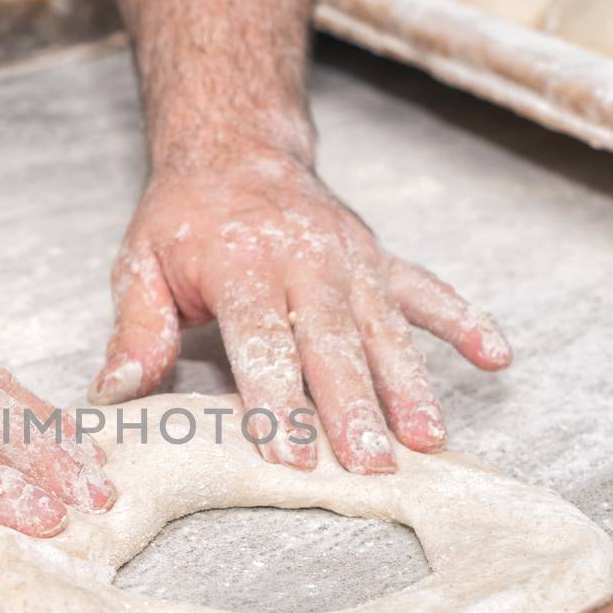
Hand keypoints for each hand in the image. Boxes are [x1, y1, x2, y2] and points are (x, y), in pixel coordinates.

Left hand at [89, 153, 510, 472]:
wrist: (235, 148)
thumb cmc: (183, 220)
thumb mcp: (139, 264)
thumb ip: (136, 330)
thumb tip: (116, 392)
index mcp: (241, 261)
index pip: (261, 338)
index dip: (274, 398)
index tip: (287, 453)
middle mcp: (304, 257)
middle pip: (332, 341)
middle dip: (352, 406)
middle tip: (369, 464)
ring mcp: (350, 258)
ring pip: (384, 328)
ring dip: (408, 385)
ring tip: (427, 439)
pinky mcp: (379, 259)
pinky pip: (428, 290)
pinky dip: (465, 321)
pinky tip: (497, 357)